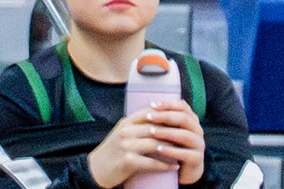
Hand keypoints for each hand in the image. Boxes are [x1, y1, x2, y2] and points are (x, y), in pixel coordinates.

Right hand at [86, 101, 205, 187]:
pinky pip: (151, 162)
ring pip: (155, 144)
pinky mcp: (127, 161)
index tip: (184, 118)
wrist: (95, 170)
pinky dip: (165, 164)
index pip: (151, 112)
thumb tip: (162, 115)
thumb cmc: (113, 151)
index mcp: (126, 122)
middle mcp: (126, 131)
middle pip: (156, 128)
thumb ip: (139, 124)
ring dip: (172, 149)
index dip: (168, 114)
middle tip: (189, 136)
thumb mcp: (123, 132)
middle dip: (174, 132)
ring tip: (184, 151)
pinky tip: (174, 166)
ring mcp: (126, 146)